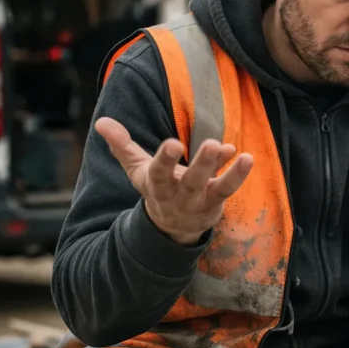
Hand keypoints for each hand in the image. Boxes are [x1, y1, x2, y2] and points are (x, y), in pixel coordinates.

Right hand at [95, 117, 253, 245]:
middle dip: (201, 164)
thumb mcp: (137, 168)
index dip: (164, 160)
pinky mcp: (215, 203)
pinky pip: (227, 189)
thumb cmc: (156, 187)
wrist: (172, 226)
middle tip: (211, 143)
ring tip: (237, 153)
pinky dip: (238, 174)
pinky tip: (246, 157)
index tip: (172, 144)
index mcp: (155, 185)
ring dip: (225, 171)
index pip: (158, 173)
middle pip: (190, 181)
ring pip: (211, 186)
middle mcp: (177, 196)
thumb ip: (121, 145)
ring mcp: (198, 202)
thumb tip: (101, 121)